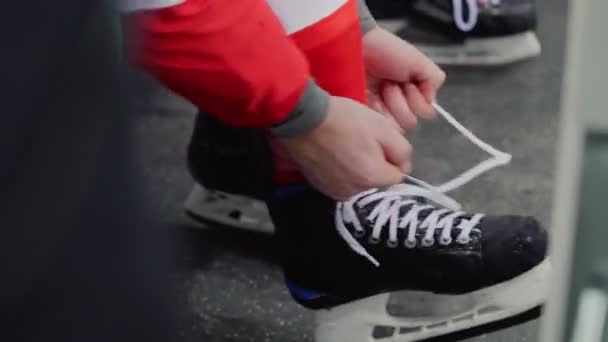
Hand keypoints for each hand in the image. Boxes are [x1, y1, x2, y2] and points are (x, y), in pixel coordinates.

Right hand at [279, 96, 411, 199]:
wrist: (302, 119)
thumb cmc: (344, 119)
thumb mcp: (382, 127)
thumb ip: (401, 150)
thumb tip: (404, 165)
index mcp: (373, 179)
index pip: (398, 175)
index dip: (393, 156)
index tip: (380, 141)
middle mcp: (354, 192)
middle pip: (377, 180)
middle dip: (375, 163)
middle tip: (361, 140)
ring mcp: (334, 191)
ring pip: (359, 182)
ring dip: (357, 168)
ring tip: (345, 146)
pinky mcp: (319, 186)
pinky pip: (340, 182)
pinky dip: (340, 171)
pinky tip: (332, 154)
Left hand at [363, 27, 445, 129]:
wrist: (358, 49)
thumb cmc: (386, 51)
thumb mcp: (420, 61)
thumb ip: (434, 80)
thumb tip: (431, 102)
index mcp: (413, 92)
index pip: (426, 112)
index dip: (418, 99)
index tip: (409, 82)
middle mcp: (399, 104)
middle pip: (410, 121)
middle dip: (402, 100)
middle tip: (392, 83)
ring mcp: (382, 111)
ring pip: (396, 125)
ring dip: (390, 102)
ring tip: (381, 86)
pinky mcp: (367, 116)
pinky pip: (380, 125)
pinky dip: (377, 108)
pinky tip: (371, 94)